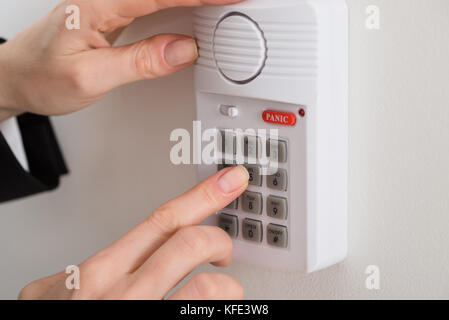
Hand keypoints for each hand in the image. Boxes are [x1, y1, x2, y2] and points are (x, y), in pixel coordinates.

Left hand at [0, 0, 242, 120]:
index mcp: (98, 3)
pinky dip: (184, 6)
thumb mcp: (91, 78)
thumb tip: (184, 49)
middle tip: (239, 3)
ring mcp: (111, 2)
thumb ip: (140, 62)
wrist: (16, 75)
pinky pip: (157, 2)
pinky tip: (197, 11)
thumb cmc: (41, 76)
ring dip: (197, 1)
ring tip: (226, 7)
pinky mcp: (115, 12)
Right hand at [18, 166, 248, 299]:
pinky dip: (220, 310)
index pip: (163, 219)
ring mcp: (147, 315)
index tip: (230, 180)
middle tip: (223, 251)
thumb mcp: (47, 297)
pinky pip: (204, 317)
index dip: (203, 195)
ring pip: (208, 287)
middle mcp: (127, 293)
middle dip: (219, 241)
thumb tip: (82, 267)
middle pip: (191, 243)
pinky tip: (213, 309)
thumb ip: (73, 275)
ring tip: (225, 289)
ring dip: (228, 286)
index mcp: (102, 272)